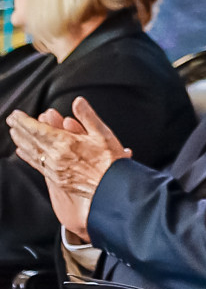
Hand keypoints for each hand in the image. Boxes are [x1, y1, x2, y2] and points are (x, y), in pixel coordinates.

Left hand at [7, 97, 129, 238]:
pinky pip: (36, 165)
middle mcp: (56, 157)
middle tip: (11, 120)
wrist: (112, 187)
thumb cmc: (110, 162)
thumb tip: (78, 102)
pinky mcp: (57, 179)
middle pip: (31, 140)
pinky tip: (22, 152)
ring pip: (31, 153)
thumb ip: (88, 116)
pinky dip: (27, 157)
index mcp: (66, 143)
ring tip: (14, 133)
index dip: (24, 121)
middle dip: (19, 129)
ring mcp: (54, 169)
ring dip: (20, 141)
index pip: (38, 129)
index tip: (16, 115)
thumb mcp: (103, 133)